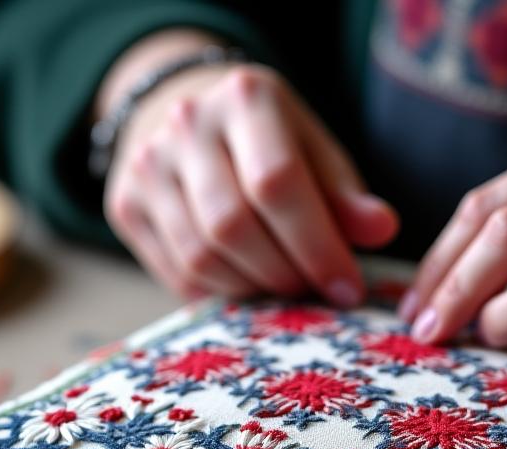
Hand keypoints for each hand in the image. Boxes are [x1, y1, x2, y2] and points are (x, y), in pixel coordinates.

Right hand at [103, 40, 396, 302]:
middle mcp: (186, 123)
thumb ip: (346, 195)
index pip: (278, 183)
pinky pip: (176, 272)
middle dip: (284, 273)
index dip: (317, 246)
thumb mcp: (316, 153)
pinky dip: (219, 293)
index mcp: (247, 98)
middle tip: (313, 290)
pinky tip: (246, 284)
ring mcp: (147, 163)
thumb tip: (382, 230)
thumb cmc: (270, 143)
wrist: (190, 116)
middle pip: (234, 225)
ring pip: (201, 255)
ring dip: (252, 288)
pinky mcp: (125, 203)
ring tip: (283, 286)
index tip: (347, 287)